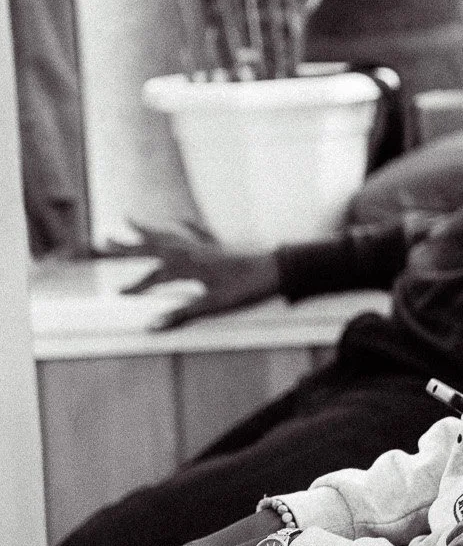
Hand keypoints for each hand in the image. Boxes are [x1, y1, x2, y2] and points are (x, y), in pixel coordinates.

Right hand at [115, 223, 280, 328]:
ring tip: (131, 220)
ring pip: (169, 235)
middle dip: (128, 246)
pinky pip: (194, 232)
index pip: (153, 277)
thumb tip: (152, 326)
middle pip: (152, 247)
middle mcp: (191, 251)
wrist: (275, 270)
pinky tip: (178, 220)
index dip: (136, 287)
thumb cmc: (245, 290)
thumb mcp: (212, 306)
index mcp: (188, 266)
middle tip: (103, 240)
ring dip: (148, 230)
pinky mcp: (217, 245)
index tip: (118, 294)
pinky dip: (182, 226)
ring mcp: (203, 246)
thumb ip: (181, 315)